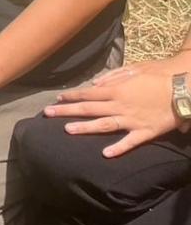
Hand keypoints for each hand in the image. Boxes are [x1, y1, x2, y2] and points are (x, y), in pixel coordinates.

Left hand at [46, 58, 190, 156]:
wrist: (185, 87)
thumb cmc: (160, 75)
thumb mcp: (135, 70)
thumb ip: (113, 77)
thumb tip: (95, 84)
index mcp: (117, 90)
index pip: (88, 93)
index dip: (71, 96)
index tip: (57, 99)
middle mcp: (120, 105)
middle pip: (89, 109)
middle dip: (67, 111)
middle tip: (47, 114)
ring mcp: (132, 119)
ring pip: (104, 125)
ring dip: (85, 127)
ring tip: (67, 130)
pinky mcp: (146, 131)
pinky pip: (130, 141)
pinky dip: (118, 148)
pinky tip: (105, 154)